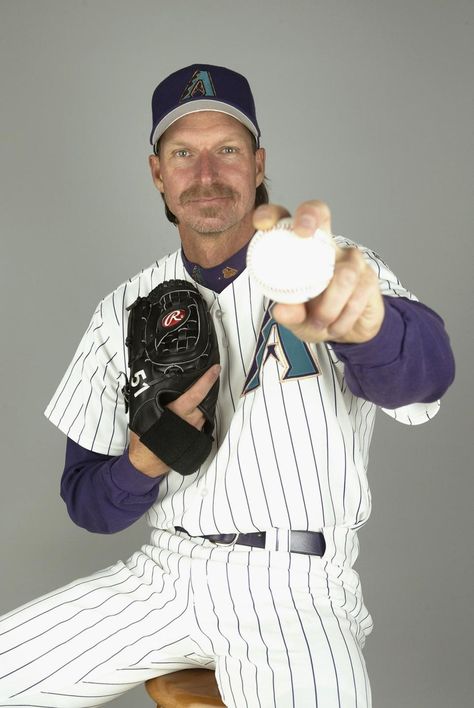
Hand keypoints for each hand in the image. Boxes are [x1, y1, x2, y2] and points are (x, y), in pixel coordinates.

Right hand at [128, 364, 220, 476]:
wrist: (149, 462)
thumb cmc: (146, 439)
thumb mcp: (146, 414)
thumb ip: (154, 400)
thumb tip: (156, 386)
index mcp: (179, 412)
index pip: (197, 393)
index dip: (207, 380)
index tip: (215, 369)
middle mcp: (191, 420)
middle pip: (205, 399)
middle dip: (208, 387)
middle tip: (209, 374)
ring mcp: (196, 428)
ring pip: (205, 410)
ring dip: (203, 401)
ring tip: (198, 391)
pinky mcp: (197, 436)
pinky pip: (202, 420)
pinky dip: (199, 413)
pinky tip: (193, 410)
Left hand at [252, 200, 384, 343]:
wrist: (350, 333)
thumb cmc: (317, 316)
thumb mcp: (298, 320)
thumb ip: (290, 315)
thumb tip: (282, 311)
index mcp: (298, 250)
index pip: (282, 221)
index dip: (271, 215)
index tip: (262, 225)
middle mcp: (325, 245)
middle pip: (319, 212)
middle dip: (309, 216)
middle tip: (301, 233)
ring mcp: (349, 257)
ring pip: (343, 274)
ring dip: (329, 307)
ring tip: (320, 324)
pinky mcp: (369, 276)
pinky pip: (357, 296)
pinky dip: (343, 318)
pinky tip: (335, 327)